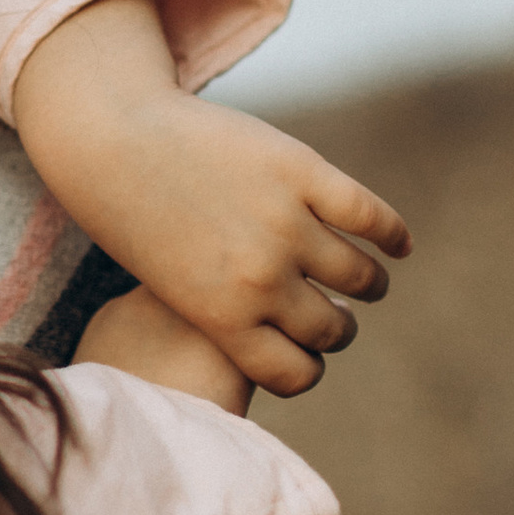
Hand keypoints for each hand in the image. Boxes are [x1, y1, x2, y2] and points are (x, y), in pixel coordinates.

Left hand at [11, 0, 409, 396]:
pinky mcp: (301, 170)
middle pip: (330, 329)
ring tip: (365, 281)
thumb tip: (292, 342)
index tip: (308, 354)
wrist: (115, 140)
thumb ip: (228, 317)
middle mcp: (258, 277)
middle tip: (338, 317)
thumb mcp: (173, 290)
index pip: (296, 374)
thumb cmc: (137, 221)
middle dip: (338, 328)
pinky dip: (393, 235)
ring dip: (369, 285)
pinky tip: (398, 244)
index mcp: (222, 319)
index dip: (308, 368)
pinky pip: (371, 216)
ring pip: (359, 276)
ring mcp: (283, 221)